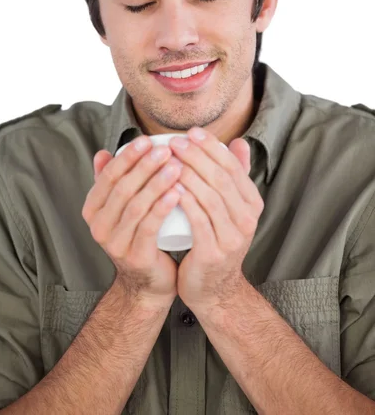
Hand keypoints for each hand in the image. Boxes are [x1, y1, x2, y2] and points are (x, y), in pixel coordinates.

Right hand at [82, 139, 182, 305]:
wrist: (149, 282)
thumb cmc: (140, 236)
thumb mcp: (122, 208)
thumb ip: (111, 182)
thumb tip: (103, 153)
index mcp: (93, 209)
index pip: (108, 176)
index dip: (127, 156)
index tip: (147, 140)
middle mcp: (98, 226)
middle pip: (123, 188)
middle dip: (145, 165)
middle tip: (167, 149)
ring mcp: (115, 243)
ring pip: (136, 205)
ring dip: (157, 182)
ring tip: (177, 166)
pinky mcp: (135, 256)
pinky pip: (149, 226)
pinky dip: (163, 206)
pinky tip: (178, 191)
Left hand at [169, 128, 263, 313]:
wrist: (213, 288)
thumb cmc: (215, 240)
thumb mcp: (230, 208)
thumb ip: (236, 176)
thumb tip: (239, 141)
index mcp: (252, 202)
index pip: (232, 167)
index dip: (212, 147)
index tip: (191, 132)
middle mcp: (247, 218)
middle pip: (220, 178)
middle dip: (196, 156)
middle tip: (174, 142)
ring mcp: (232, 237)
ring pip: (210, 197)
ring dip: (187, 174)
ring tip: (167, 160)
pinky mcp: (214, 253)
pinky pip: (198, 221)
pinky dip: (185, 202)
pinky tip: (170, 188)